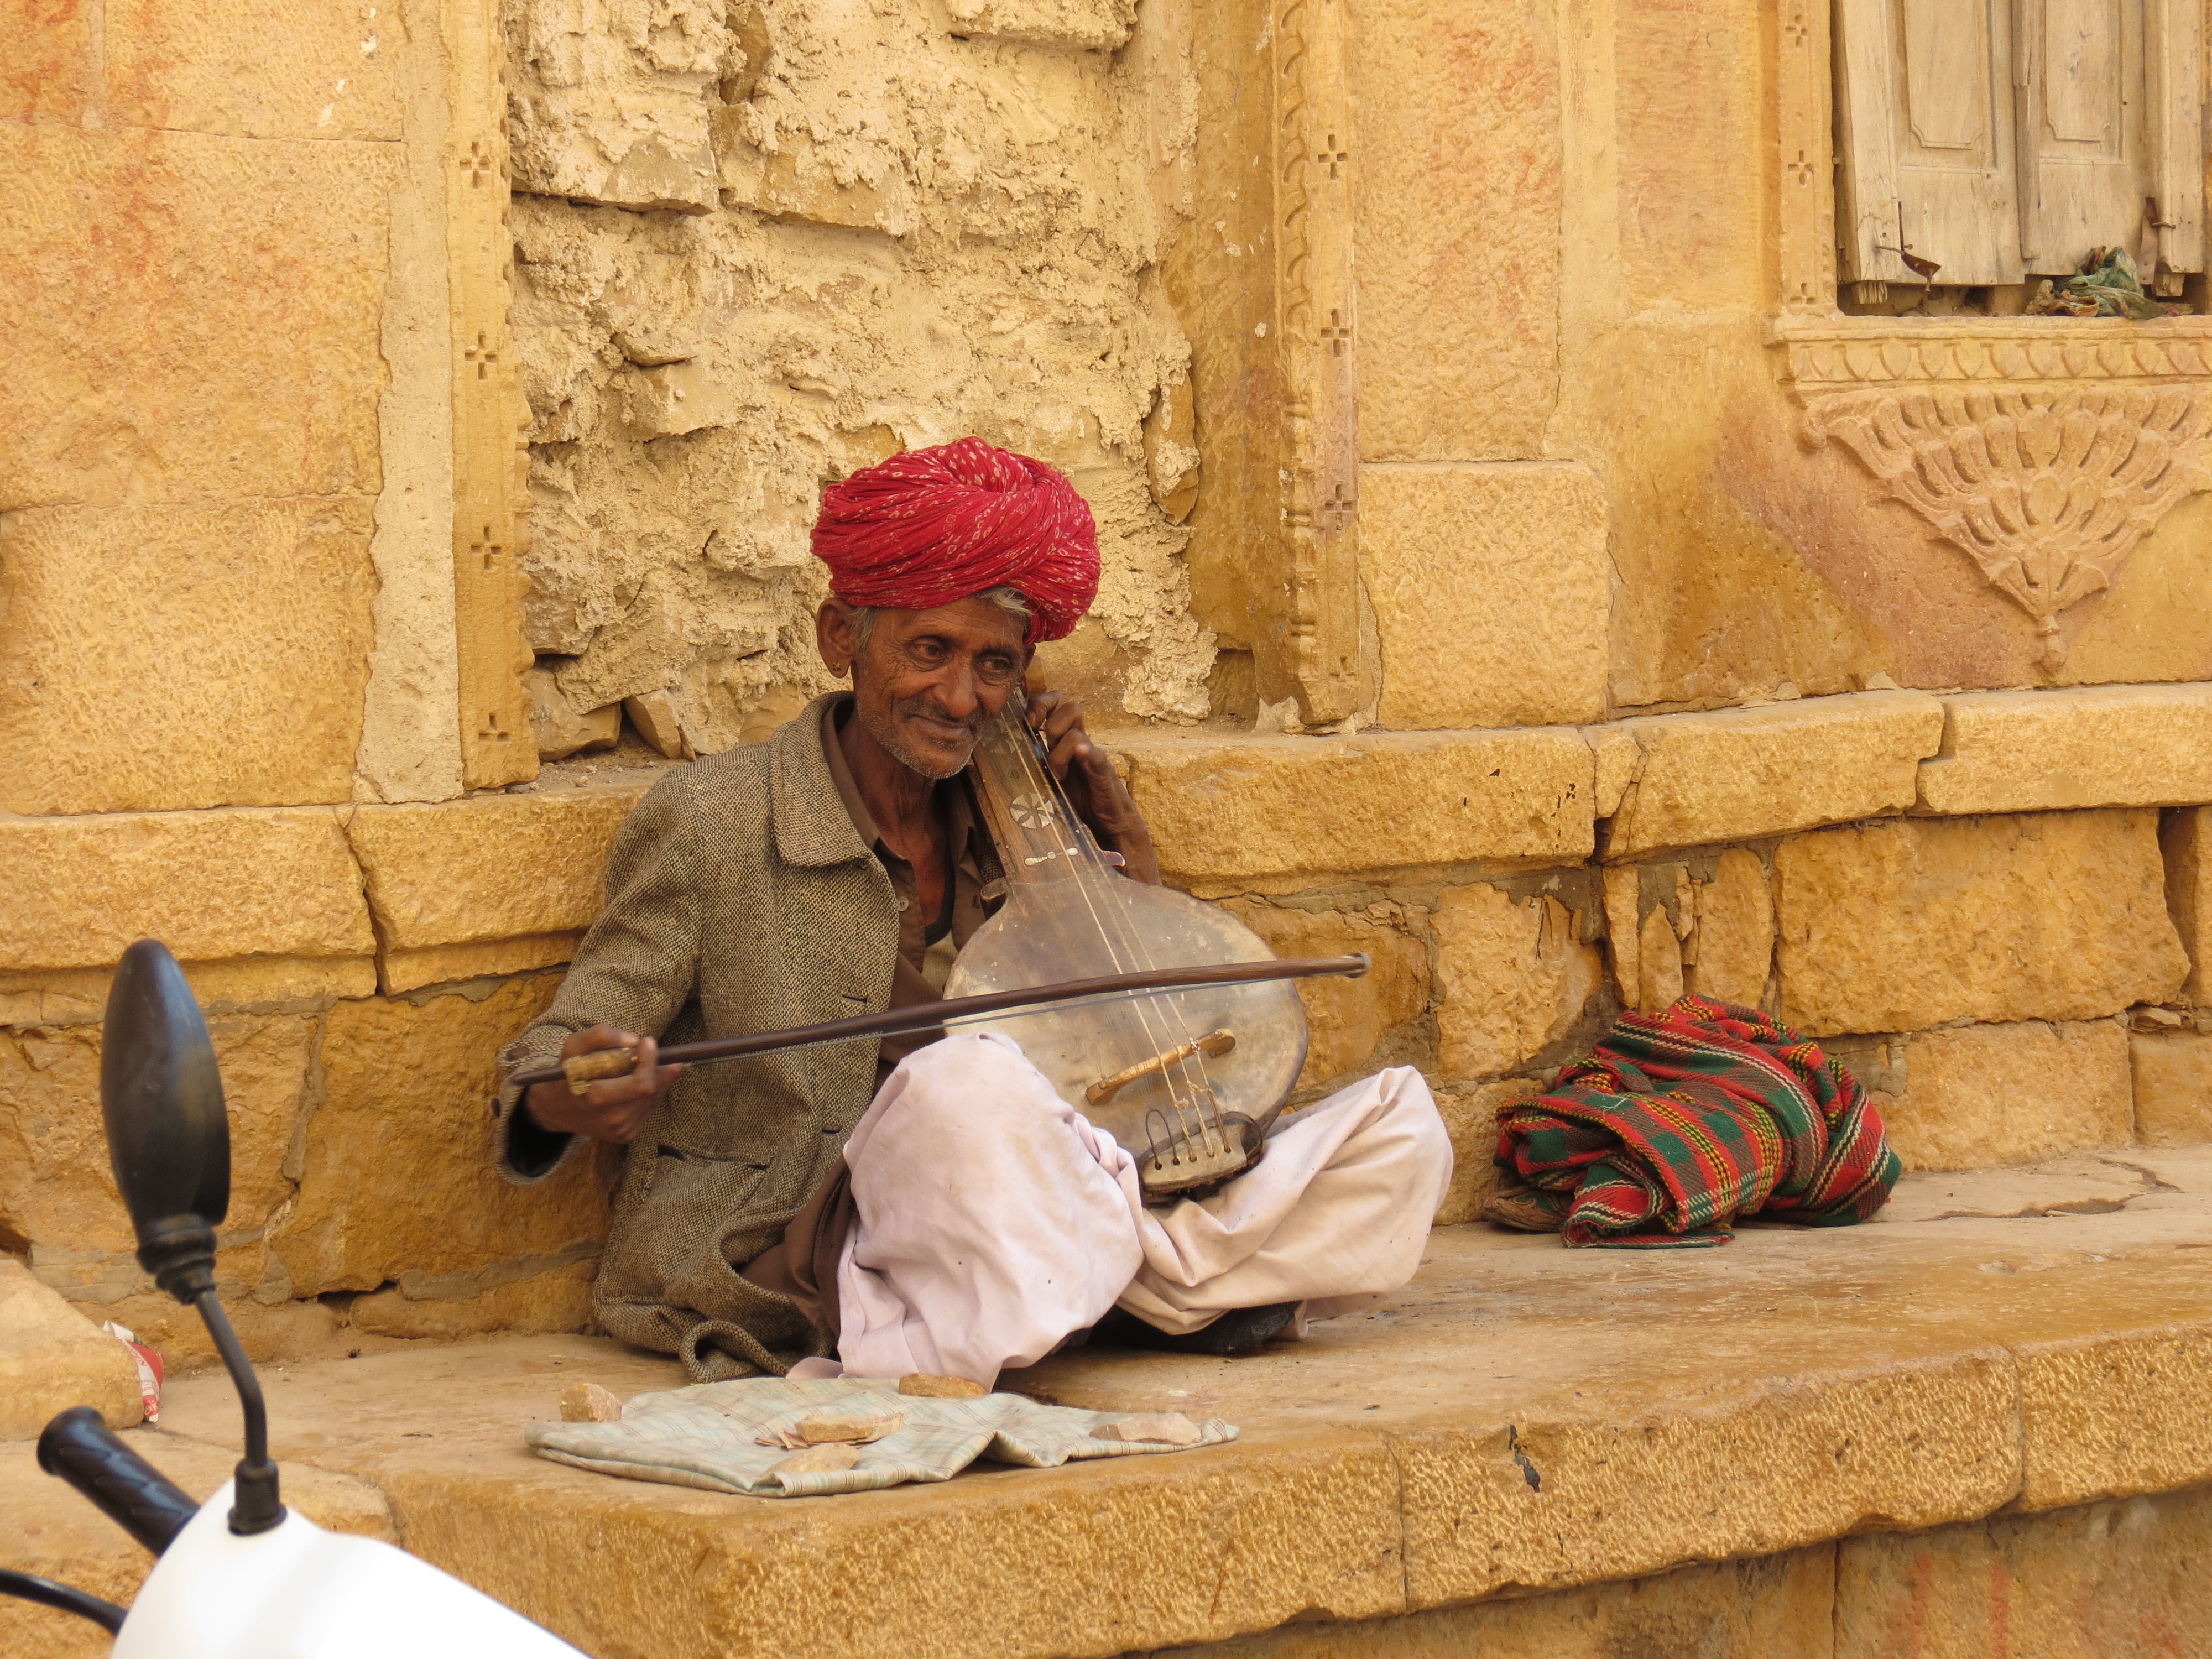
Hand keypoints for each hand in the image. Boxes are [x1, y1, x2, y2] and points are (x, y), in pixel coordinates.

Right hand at [521, 1024, 684, 1144]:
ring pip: (654, 1099)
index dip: (650, 1061)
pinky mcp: (626, 1136)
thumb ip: (600, 1036)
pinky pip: (648, 1110)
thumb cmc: (567, 1072)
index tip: (648, 1041)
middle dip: (658, 1069)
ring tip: (636, 1068)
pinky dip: (647, 1094)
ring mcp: (620, 1130)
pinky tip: (631, 1086)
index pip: (642, 1084)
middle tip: (651, 1052)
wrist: (555, 1108)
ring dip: (653, 1080)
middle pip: (653, 1091)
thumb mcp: (574, 1047)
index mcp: (597, 1098)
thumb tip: (633, 1040)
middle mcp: (612, 1119)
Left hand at [1027, 690, 1161, 885]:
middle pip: (1070, 708)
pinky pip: (1096, 757)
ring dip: (1059, 753)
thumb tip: (1002, 754)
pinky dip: (1086, 752)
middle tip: (1040, 742)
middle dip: (1050, 721)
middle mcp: (1081, 743)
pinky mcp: (1104, 775)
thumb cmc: (1080, 800)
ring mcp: (1093, 757)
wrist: (1111, 824)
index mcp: (1066, 741)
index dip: (1042, 703)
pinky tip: (1081, 751)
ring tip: (1058, 776)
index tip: (1029, 721)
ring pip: (1076, 733)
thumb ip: (1037, 761)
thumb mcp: (1052, 777)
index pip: (1057, 704)